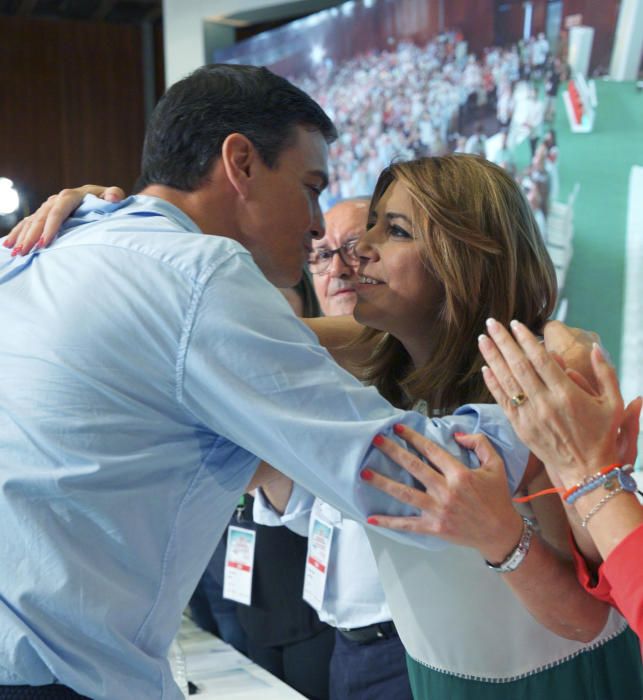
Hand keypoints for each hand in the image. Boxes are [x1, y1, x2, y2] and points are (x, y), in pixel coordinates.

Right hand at [2, 184, 124, 254]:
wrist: (101, 196)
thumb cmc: (108, 199)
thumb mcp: (113, 195)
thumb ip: (114, 195)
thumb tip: (114, 196)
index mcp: (71, 196)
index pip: (58, 212)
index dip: (50, 227)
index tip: (44, 243)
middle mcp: (56, 200)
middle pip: (41, 218)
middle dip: (31, 236)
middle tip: (24, 252)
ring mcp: (49, 207)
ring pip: (31, 221)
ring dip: (21, 236)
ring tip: (13, 251)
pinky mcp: (45, 214)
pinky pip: (28, 223)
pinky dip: (18, 232)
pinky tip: (8, 244)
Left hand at [362, 426, 523, 562]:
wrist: (500, 533)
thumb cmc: (497, 497)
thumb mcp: (496, 465)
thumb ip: (479, 444)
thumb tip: (456, 434)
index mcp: (460, 474)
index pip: (431, 450)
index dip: (413, 437)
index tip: (397, 428)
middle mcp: (446, 491)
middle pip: (413, 467)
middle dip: (392, 451)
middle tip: (375, 440)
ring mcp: (438, 510)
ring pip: (405, 494)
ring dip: (383, 483)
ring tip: (363, 473)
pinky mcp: (433, 528)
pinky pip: (407, 524)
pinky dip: (389, 522)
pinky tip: (371, 518)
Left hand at [479, 318, 640, 486]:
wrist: (586, 470)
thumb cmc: (601, 435)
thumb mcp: (613, 403)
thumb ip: (605, 374)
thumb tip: (595, 347)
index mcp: (567, 394)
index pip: (540, 360)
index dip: (526, 340)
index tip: (516, 324)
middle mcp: (545, 403)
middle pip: (518, 366)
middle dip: (503, 342)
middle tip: (491, 323)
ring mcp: (530, 416)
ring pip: (507, 381)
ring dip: (493, 358)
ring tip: (483, 339)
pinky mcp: (520, 427)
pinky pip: (503, 401)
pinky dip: (493, 384)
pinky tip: (485, 368)